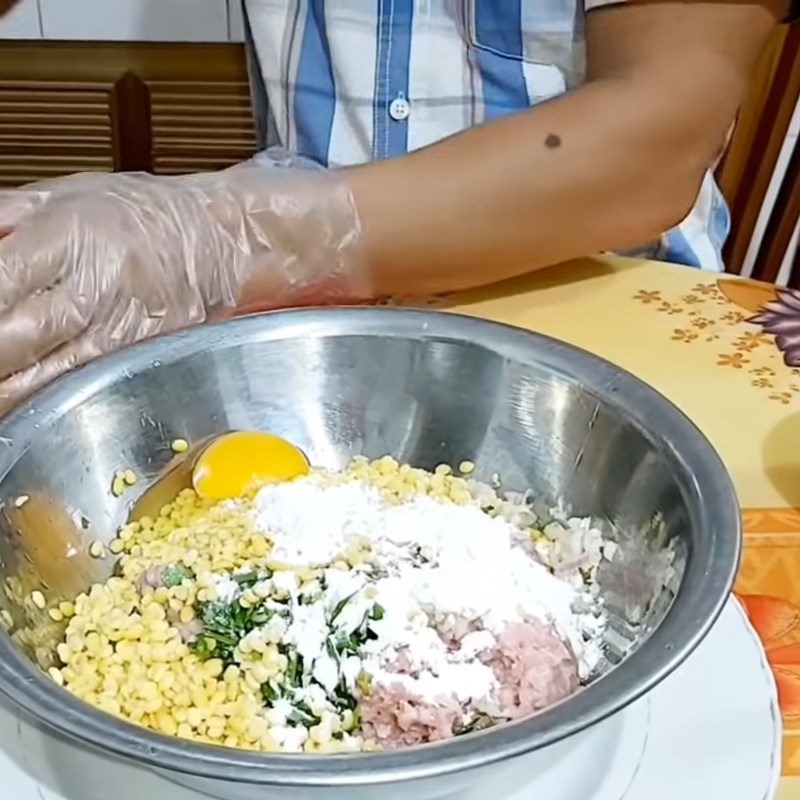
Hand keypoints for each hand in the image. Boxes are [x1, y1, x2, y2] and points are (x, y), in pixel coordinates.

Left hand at [0, 153, 365, 414]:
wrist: (222, 242)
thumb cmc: (143, 215)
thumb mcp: (65, 194)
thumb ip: (4, 220)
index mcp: (70, 237)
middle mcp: (96, 290)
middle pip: (10, 343)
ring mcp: (120, 334)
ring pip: (42, 382)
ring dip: (6, 393)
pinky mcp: (139, 363)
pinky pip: (78, 394)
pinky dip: (40, 405)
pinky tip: (19, 404)